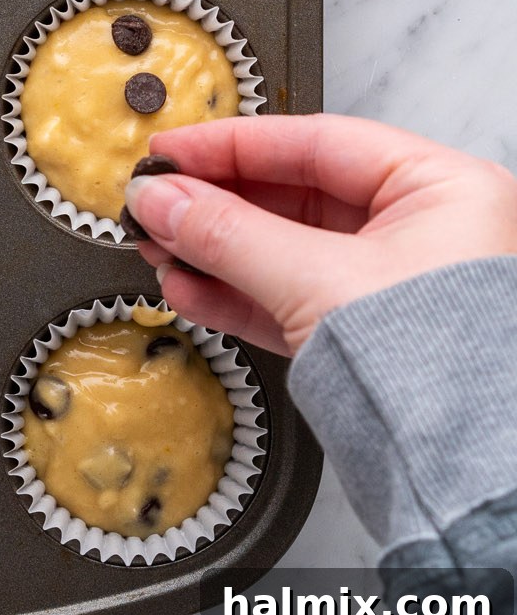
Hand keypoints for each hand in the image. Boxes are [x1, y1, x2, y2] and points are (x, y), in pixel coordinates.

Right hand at [124, 115, 516, 355]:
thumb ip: (226, 233)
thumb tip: (161, 201)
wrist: (461, 472)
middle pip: (292, 195)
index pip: (316, 142)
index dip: (232, 144)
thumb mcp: (314, 279)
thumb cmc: (440, 369)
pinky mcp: (360, 335)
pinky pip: (284, 298)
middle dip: (213, 204)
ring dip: (212, 250)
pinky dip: (232, 294)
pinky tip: (187, 288)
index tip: (171, 151)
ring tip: (158, 248)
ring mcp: (389, 285)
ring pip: (280, 249)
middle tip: (154, 203)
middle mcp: (423, 231)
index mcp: (441, 190)